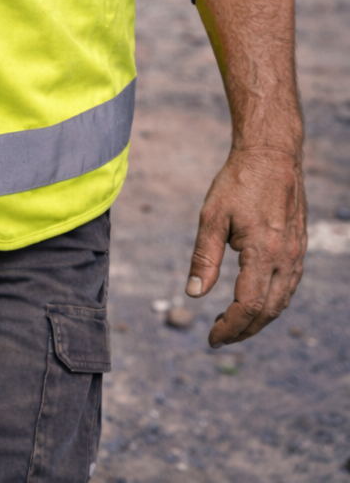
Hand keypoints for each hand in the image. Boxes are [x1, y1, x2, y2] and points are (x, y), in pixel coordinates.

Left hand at [185, 143, 305, 344]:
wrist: (272, 154)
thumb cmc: (239, 182)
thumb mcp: (212, 217)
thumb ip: (205, 257)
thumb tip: (194, 294)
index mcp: (264, 253)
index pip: (248, 306)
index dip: (230, 327)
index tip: (211, 338)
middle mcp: (286, 259)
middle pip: (268, 312)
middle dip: (244, 330)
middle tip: (219, 335)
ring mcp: (296, 254)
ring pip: (281, 301)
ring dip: (258, 319)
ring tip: (232, 322)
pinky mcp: (299, 247)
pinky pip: (289, 286)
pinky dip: (271, 301)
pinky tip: (254, 299)